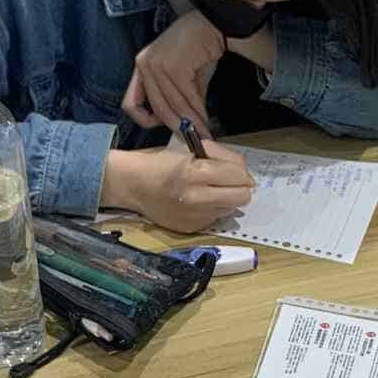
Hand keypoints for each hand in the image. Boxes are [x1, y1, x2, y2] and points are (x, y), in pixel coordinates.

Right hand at [103, 139, 253, 233]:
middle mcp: (197, 198)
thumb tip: (244, 173)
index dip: (240, 172)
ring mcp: (195, 216)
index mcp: (195, 173)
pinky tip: (197, 202)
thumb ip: (221, 156)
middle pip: (242, 197)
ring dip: (225, 199)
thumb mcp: (190, 149)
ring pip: (231, 209)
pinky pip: (215, 218)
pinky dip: (212, 209)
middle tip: (228, 182)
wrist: (134, 185)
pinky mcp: (192, 228)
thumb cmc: (160, 163)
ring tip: (208, 190)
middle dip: (239, 187)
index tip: (234, 171)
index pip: (239, 176)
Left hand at [123, 10, 223, 131]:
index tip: (162, 127)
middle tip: (193, 138)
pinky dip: (198, 111)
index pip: (130, 103)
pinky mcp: (174, 66)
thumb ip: (177, 99)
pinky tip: (207, 118)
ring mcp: (157, 65)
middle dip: (178, 127)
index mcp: (142, 67)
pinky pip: (186, 97)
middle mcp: (144, 65)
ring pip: (174, 105)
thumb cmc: (198, 49)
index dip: (144, 120)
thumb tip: (185, 126)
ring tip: (204, 132)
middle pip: (157, 108)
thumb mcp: (182, 77)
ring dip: (192, 122)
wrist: (213, 24)